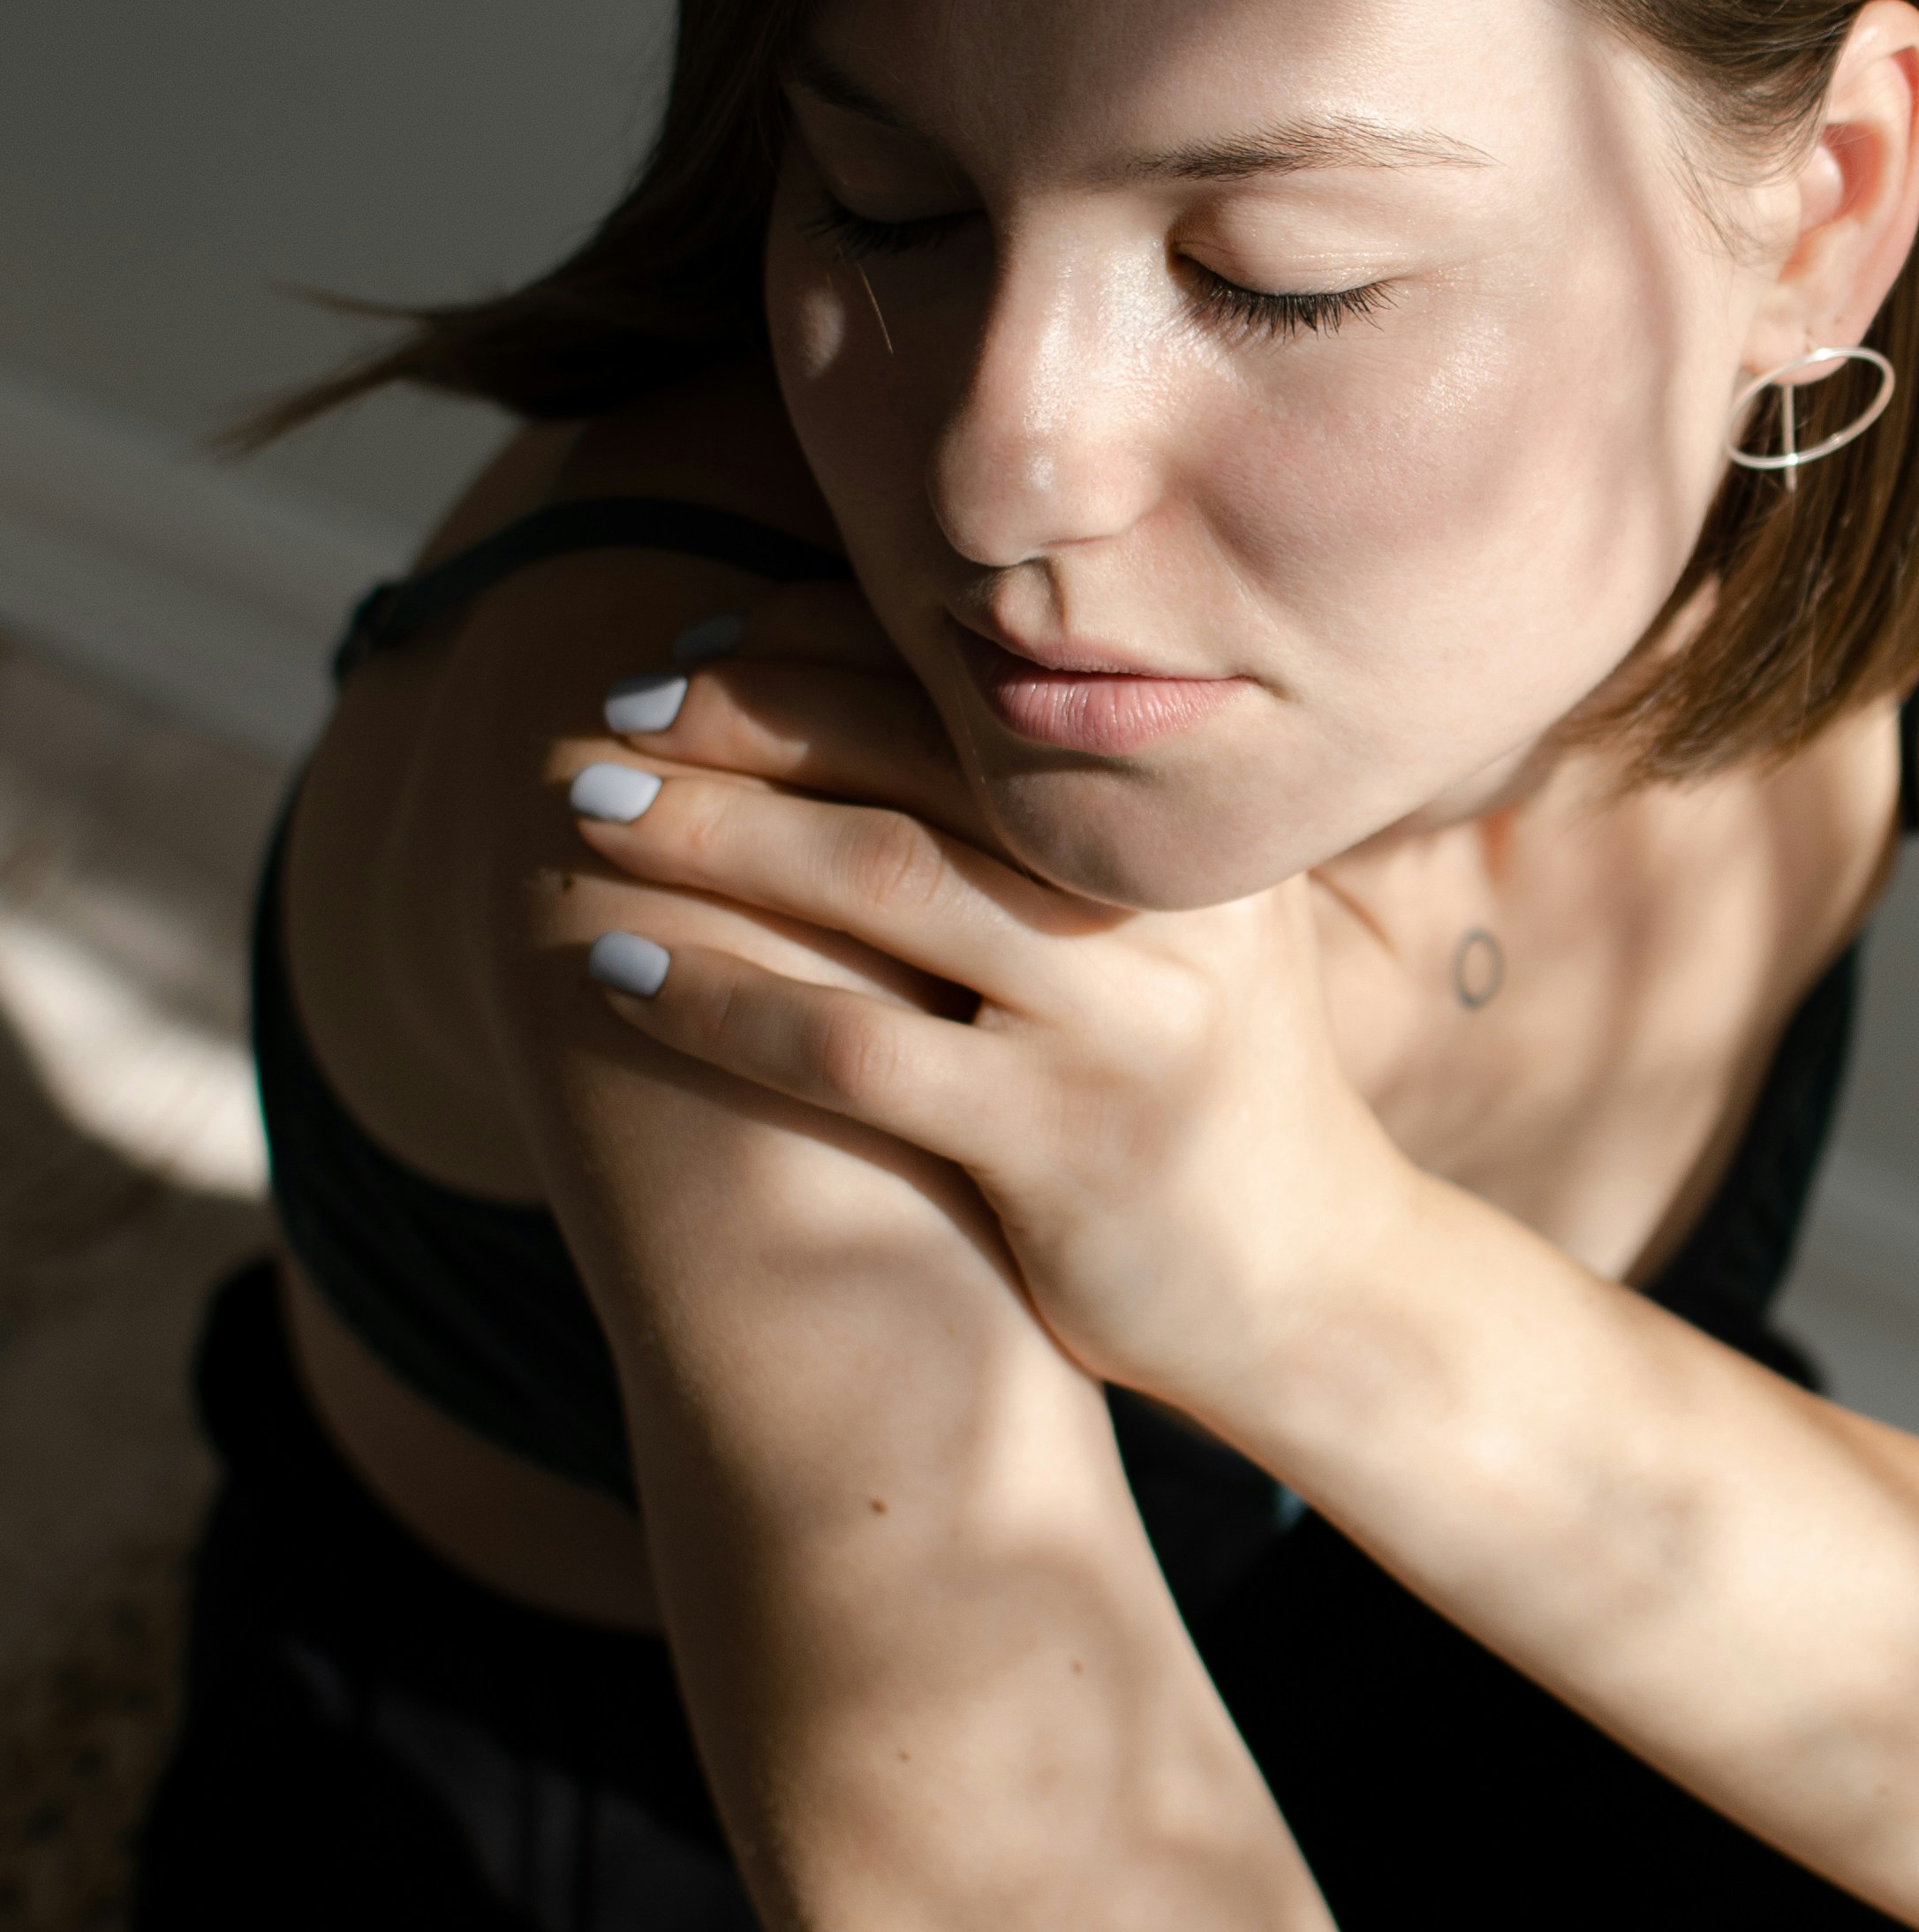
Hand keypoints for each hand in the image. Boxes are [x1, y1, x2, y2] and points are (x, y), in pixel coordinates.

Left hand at [553, 601, 1418, 1413]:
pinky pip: (861, 1054)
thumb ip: (1062, 830)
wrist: (1320, 1286)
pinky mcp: (1069, 1145)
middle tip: (608, 711)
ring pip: (883, 882)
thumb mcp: (1175, 929)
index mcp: (1178, 818)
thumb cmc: (1200, 1088)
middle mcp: (1162, 898)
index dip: (823, 645)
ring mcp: (1123, 1022)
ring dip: (713, 834)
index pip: (979, 683)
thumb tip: (860, 700)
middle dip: (747, 714)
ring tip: (585, 810)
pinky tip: (621, 975)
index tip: (698, 645)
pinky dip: (725, 1000)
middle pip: (921, 756)